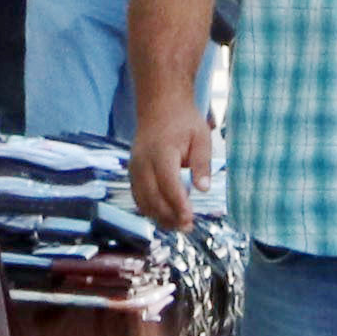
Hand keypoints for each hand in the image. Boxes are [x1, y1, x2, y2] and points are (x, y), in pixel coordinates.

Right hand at [132, 101, 214, 226]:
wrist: (160, 108)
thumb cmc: (184, 122)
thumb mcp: (201, 137)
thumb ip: (202, 163)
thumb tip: (204, 189)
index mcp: (161, 152)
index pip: (168, 183)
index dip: (178, 204)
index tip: (190, 219)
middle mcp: (143, 162)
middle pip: (152, 196)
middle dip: (169, 216)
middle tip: (187, 227)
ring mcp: (134, 168)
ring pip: (143, 200)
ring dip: (159, 216)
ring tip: (178, 226)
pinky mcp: (133, 173)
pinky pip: (138, 197)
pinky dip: (150, 210)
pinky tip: (165, 217)